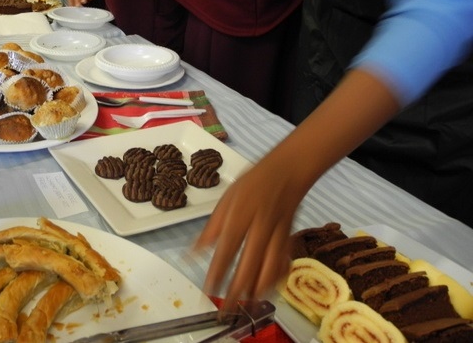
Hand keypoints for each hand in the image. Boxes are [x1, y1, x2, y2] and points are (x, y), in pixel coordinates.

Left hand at [195, 160, 302, 309]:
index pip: (226, 250)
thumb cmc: (252, 183)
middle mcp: (259, 228)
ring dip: (257, 290)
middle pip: (248, 266)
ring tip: (246, 305)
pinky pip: (283, 264)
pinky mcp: (289, 238)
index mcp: (239, 216)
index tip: (208, 289)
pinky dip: (275, 279)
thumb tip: (192, 252)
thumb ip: (210, 229)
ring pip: (270, 269)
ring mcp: (277, 234)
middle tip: (226, 309)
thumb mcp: (225, 200)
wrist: (286, 171)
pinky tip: (265, 288)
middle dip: (236, 291)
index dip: (218, 272)